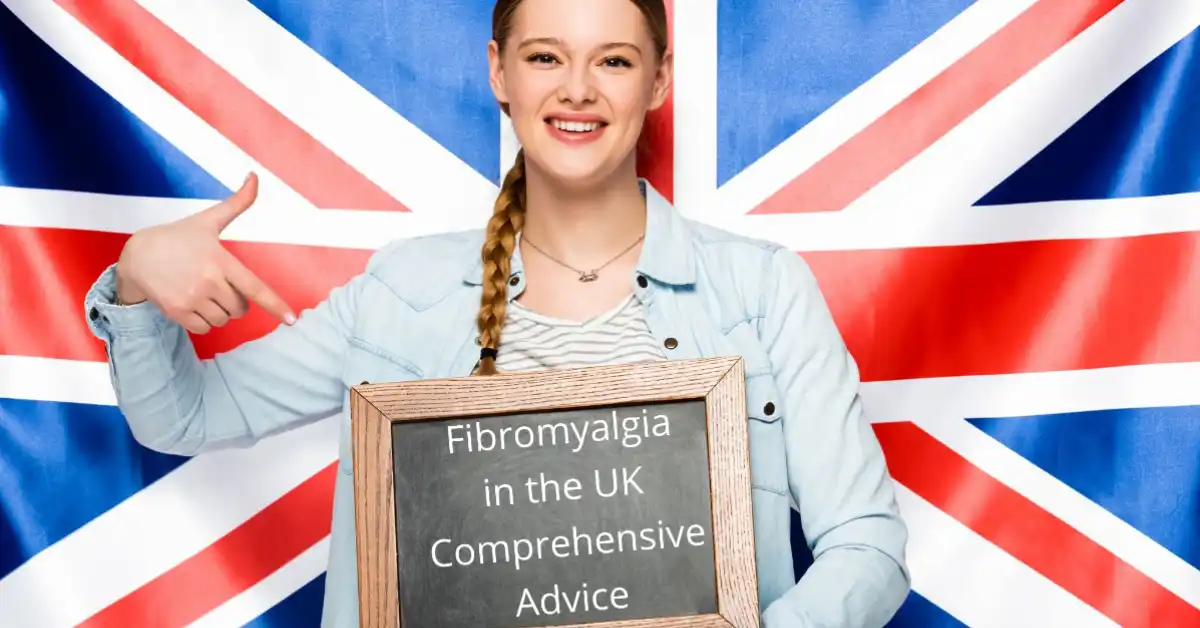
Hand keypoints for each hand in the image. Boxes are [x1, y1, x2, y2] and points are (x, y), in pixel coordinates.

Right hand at [115, 172, 295, 333]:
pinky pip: (204, 328)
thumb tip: (254, 177)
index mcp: (221, 260)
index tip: (291, 320)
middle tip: (217, 285)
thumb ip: (237, 202)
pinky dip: (203, 321)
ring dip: (218, 312)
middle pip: (240, 309)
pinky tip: (192, 304)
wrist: (136, 255)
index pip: (254, 287)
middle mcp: (208, 281)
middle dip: (235, 301)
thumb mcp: (207, 220)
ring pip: (223, 320)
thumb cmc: (177, 237)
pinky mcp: (177, 312)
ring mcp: (191, 298)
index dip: (274, 304)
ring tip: (201, 292)